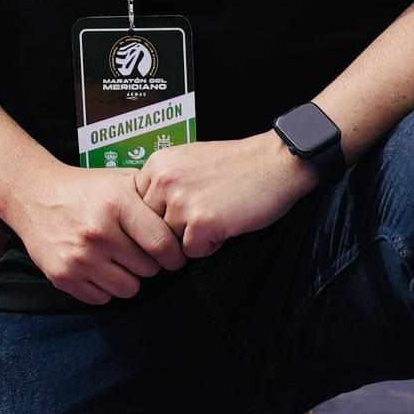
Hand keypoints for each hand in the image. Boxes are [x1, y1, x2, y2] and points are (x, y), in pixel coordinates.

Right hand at [3, 160, 178, 300]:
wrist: (33, 195)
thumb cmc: (86, 189)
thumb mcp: (120, 181)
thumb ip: (152, 199)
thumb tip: (185, 225)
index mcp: (116, 204)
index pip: (164, 245)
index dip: (174, 255)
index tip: (172, 255)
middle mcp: (98, 232)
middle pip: (148, 270)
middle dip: (148, 263)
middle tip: (138, 252)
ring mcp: (79, 257)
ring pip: (128, 289)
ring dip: (128, 278)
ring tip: (118, 260)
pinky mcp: (63, 276)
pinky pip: (102, 298)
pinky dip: (104, 287)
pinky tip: (99, 266)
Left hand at [135, 131, 313, 260]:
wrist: (275, 161)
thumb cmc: (237, 164)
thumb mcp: (187, 161)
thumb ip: (164, 182)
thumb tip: (145, 215)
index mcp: (156, 165)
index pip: (138, 208)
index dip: (161, 216)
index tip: (182, 211)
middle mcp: (163, 181)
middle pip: (151, 227)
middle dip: (174, 230)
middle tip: (201, 216)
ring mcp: (181, 201)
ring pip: (170, 242)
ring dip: (193, 238)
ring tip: (216, 217)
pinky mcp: (202, 221)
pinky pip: (193, 252)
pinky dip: (210, 245)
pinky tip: (225, 224)